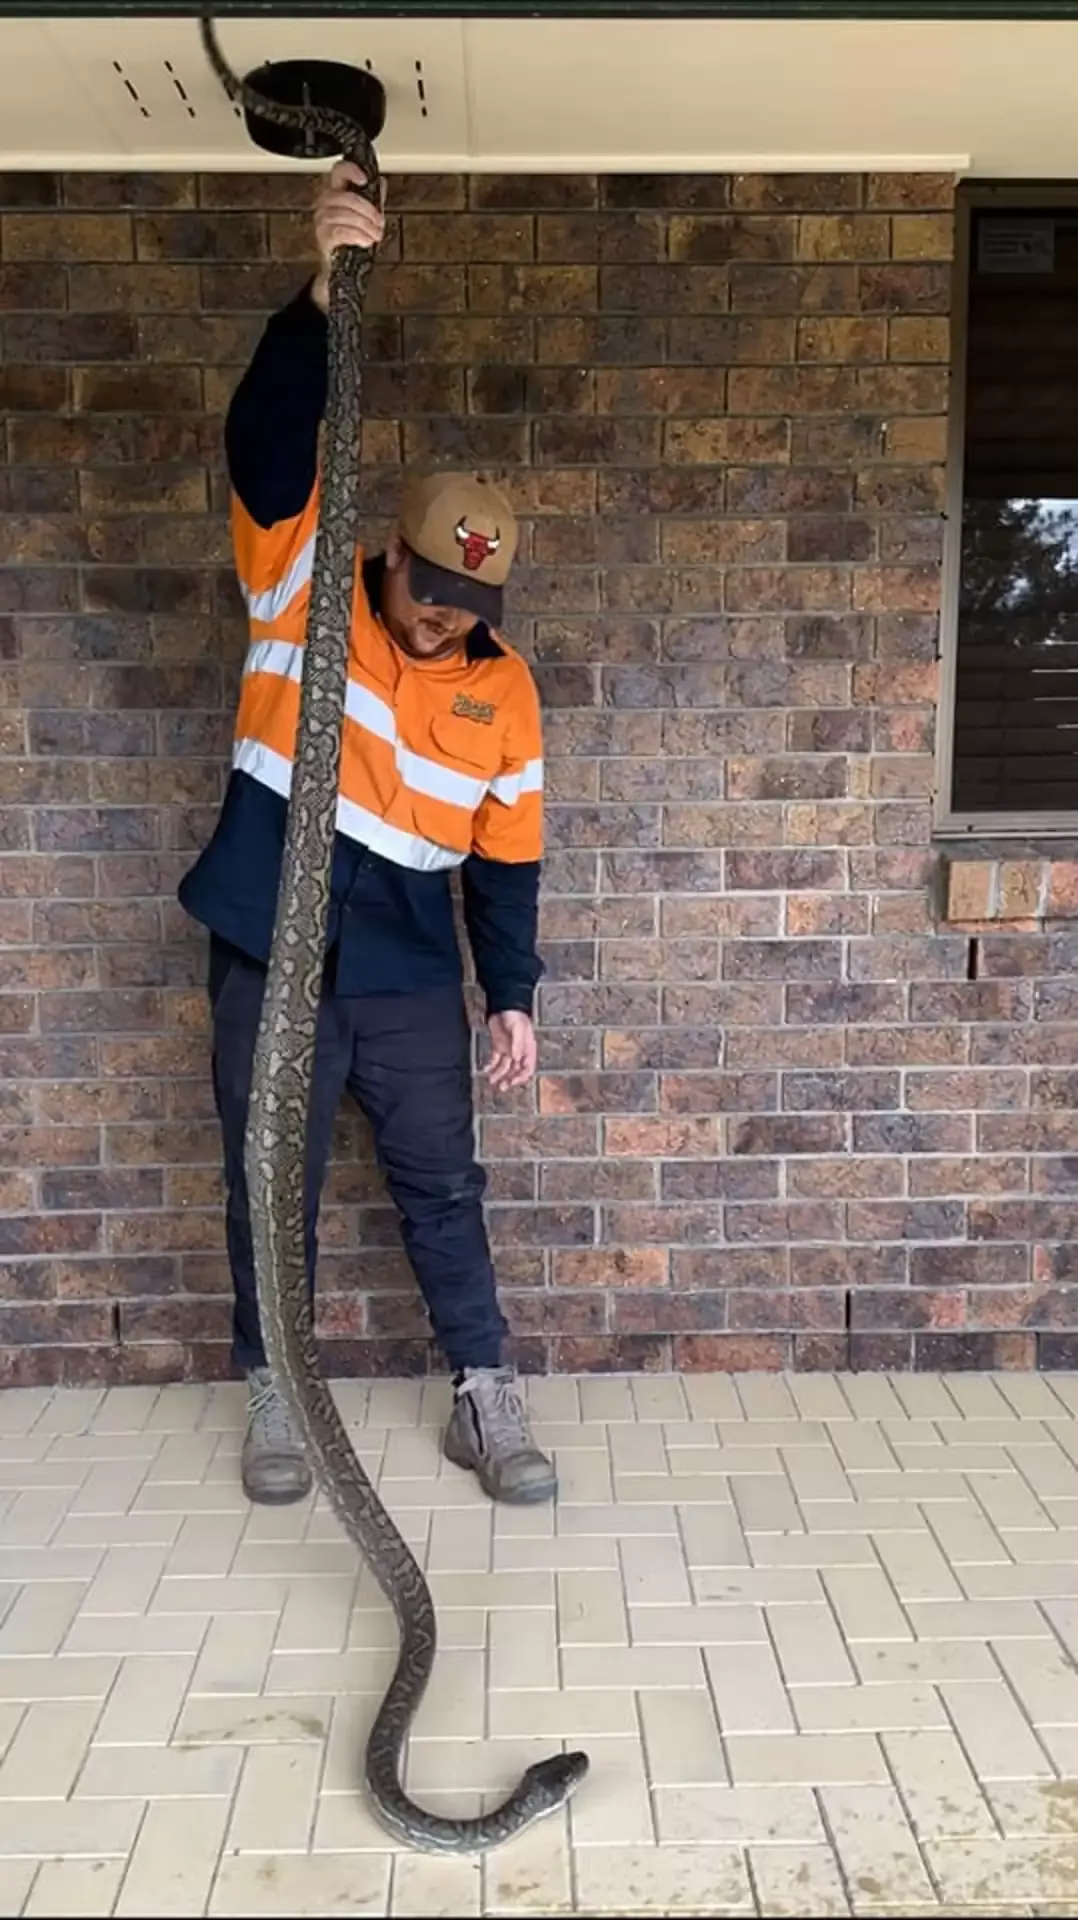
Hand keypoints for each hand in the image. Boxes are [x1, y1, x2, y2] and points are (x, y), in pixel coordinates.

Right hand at [310, 160, 386, 310]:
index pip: (338, 171)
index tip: (364, 180)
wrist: (342, 270)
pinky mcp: (323, 237)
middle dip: (366, 209)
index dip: (350, 170)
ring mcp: (321, 220)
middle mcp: (324, 204)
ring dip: (365, 224)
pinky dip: (357, 235)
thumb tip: (381, 182)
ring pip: (343, 213)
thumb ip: (372, 199)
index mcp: (335, 193)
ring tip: (375, 235)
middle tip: (380, 222)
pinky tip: (366, 241)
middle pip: (343, 195)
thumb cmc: (351, 242)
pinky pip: (340, 230)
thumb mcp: (366, 218)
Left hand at [485, 1011, 537, 1092]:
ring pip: (505, 1067)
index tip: (513, 1082)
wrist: (503, 1005)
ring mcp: (508, 1050)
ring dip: (499, 1075)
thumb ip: (517, 1044)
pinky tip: (485, 1070)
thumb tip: (516, 1059)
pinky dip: (490, 1066)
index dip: (521, 1076)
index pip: (528, 1067)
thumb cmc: (515, 1015)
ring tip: (491, 1080)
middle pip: (516, 1070)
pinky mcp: (498, 1046)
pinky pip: (495, 1060)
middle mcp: (519, 1052)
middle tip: (502, 1086)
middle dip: (509, 1079)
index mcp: (528, 1049)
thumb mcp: (518, 1029)